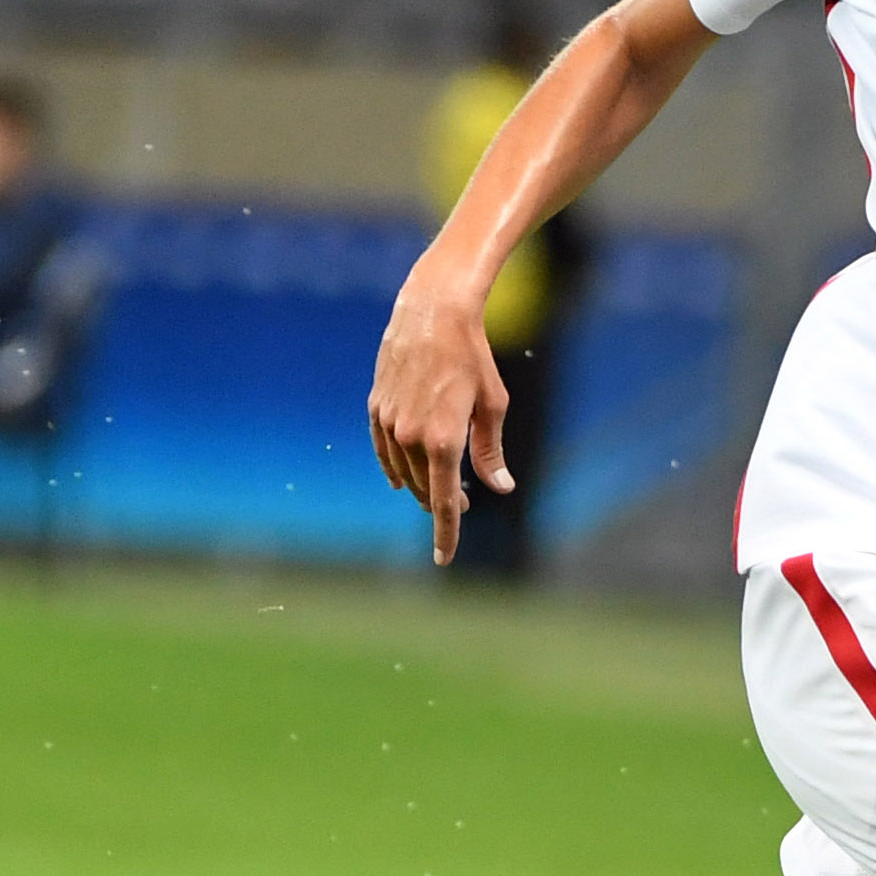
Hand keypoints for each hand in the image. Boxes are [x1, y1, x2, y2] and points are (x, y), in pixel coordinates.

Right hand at [365, 260, 509, 566]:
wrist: (432, 315)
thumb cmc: (474, 358)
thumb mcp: (493, 405)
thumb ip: (491, 451)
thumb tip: (499, 486)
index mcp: (444, 441)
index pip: (444, 503)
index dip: (446, 534)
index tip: (443, 560)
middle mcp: (411, 437)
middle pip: (425, 489)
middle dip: (444, 502)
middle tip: (464, 504)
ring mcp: (389, 423)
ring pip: (404, 472)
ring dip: (422, 484)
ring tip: (442, 486)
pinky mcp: (376, 408)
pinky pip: (383, 451)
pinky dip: (394, 468)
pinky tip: (401, 479)